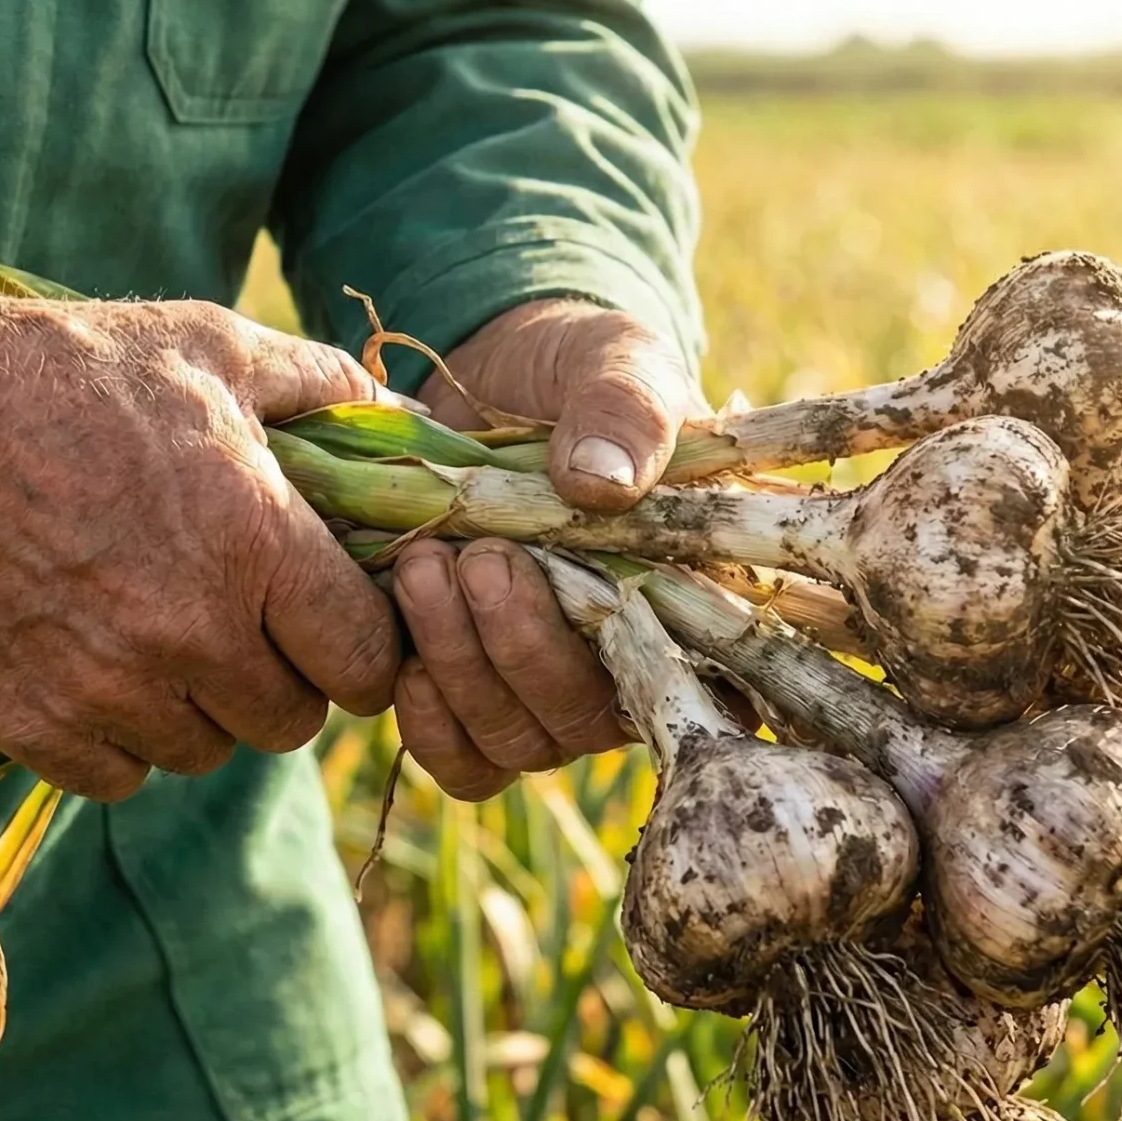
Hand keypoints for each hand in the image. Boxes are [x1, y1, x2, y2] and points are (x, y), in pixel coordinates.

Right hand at [0, 225, 399, 800]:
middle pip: (293, 721)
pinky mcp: (30, 724)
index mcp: (254, 541)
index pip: (367, 660)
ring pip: (206, 752)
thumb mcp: (207, 344)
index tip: (332, 617)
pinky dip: (117, 738)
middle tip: (246, 622)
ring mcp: (105, 687)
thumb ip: (322, 381)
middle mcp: (189, 631)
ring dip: (199, 707)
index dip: (362, 643)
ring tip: (162, 632)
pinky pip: (119, 775)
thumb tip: (407, 416)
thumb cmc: (64, 368)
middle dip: (284, 676)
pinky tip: (97, 664)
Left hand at [389, 298, 709, 799]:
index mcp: (700, 601)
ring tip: (425, 567)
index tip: (602, 601)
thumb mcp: (617, 362)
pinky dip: (428, 717)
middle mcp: (629, 665)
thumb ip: (627, 409)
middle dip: (523, 646)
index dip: (657, 674)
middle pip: (587, 723)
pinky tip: (404, 647)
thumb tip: (603, 484)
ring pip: (516, 743)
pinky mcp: (471, 691)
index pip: (717, 696)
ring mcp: (548, 689)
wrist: (489, 377)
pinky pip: (460, 758)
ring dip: (462, 666)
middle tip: (479, 557)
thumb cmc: (580, 373)